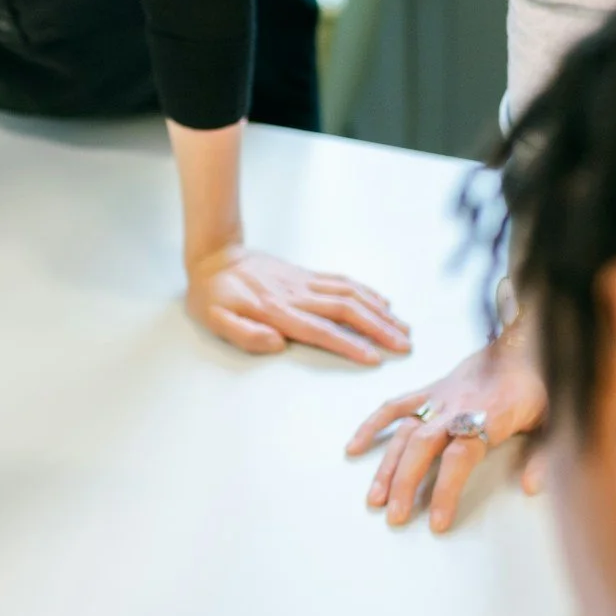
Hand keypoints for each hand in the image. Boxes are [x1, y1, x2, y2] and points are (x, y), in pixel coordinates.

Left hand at [185, 245, 411, 364]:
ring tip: (403, 327)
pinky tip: (383, 302)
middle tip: (404, 345)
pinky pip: (343, 281)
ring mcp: (304, 282)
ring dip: (379, 311)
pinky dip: (367, 292)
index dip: (349, 345)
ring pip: (350, 294)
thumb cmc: (211, 295)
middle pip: (346, 311)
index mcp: (276, 311)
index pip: (320, 331)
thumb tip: (277, 344)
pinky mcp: (306, 275)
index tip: (374, 358)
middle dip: (379, 329)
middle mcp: (296, 295)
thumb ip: (245, 334)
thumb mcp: (215, 321)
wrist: (214, 256)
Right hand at [345, 327, 548, 532]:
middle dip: (405, 482)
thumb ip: (544, 455)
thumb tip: (532, 488)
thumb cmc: (541, 384)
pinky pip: (395, 406)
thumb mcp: (556, 418)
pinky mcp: (429, 391)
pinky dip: (373, 425)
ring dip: (388, 465)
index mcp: (490, 415)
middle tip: (395, 516)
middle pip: (423, 446)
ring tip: (375, 499)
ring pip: (406, 432)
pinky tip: (354, 448)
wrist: (526, 341)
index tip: (436, 522)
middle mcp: (458, 407)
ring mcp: (439, 397)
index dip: (445, 489)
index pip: (460, 456)